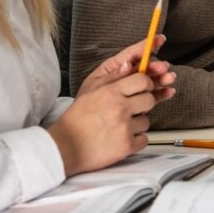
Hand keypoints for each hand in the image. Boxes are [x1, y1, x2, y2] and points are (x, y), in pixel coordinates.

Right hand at [50, 38, 176, 176]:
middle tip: (130, 110)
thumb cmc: (76, 120)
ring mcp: (125, 128)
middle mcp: (119, 109)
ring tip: (118, 127)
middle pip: (149, 100)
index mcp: (110, 93)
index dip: (145, 84)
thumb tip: (130, 65)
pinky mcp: (127, 146)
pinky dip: (135, 141)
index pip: (143, 80)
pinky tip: (121, 139)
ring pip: (146, 121)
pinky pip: (144, 139)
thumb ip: (113, 78)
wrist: (64, 147)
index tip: (142, 89)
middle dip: (143, 104)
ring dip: (136, 124)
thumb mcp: (91, 92)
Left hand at [77, 35, 174, 102]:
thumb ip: (113, 76)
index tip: (159, 38)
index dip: (146, 45)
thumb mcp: (97, 88)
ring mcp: (132, 90)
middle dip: (156, 67)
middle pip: (144, 68)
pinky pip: (152, 95)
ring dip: (161, 79)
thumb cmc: (86, 105)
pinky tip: (168, 91)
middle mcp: (125, 77)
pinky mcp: (137, 102)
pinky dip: (161, 93)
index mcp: (113, 68)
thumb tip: (128, 64)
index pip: (132, 54)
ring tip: (169, 78)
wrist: (85, 129)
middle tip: (163, 67)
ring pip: (151, 81)